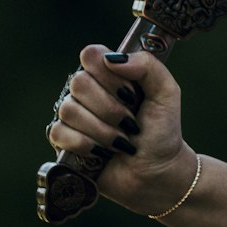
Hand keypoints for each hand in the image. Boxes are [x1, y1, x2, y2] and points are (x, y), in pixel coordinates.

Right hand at [48, 45, 195, 216]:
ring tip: (122, 141)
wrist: (158, 172)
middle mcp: (88, 92)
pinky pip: (59, 132)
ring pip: (69, 109)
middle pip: (79, 82)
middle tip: (130, 122)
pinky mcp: (65, 142)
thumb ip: (147, 65)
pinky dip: (86, 144)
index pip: (90, 54)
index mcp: (110, 74)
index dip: (108, 73)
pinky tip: (103, 152)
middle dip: (111, 108)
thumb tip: (112, 59)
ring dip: (103, 130)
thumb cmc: (163, 131)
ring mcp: (74, 116)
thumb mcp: (167, 92)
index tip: (130, 92)